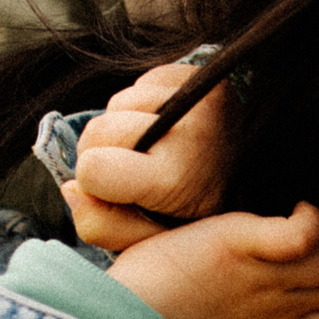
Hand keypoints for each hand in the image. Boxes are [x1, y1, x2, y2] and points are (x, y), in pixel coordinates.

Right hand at [62, 62, 232, 252]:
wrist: (247, 181)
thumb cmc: (188, 214)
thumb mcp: (148, 241)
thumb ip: (100, 225)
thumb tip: (71, 187)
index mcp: (177, 181)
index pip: (94, 167)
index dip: (93, 180)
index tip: (118, 190)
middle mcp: (193, 134)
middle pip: (99, 130)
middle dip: (102, 151)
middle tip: (132, 169)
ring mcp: (200, 99)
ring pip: (117, 104)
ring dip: (125, 126)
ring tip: (155, 149)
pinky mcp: (201, 77)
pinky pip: (139, 84)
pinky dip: (143, 106)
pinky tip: (165, 128)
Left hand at [104, 203, 318, 318]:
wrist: (129, 317)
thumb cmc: (167, 312)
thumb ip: (258, 302)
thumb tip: (273, 278)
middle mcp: (282, 306)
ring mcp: (266, 279)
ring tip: (316, 209)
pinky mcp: (243, 247)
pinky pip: (305, 232)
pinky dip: (312, 215)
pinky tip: (299, 204)